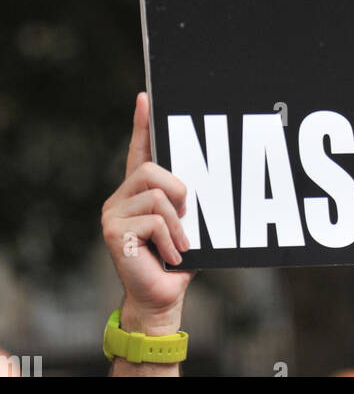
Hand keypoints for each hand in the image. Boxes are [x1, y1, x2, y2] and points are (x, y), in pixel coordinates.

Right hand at [101, 92, 194, 335]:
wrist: (162, 297)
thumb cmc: (178, 258)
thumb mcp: (187, 220)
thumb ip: (185, 196)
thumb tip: (200, 175)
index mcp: (138, 191)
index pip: (139, 149)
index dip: (142, 123)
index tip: (146, 96)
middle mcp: (120, 198)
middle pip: (153, 168)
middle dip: (180, 190)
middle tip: (186, 217)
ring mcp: (113, 214)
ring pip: (158, 195)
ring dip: (179, 222)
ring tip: (180, 244)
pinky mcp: (113, 232)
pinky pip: (155, 220)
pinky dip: (172, 239)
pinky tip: (170, 255)